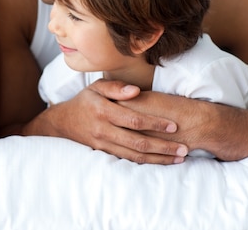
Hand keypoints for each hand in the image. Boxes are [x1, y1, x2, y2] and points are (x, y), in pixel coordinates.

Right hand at [31, 79, 188, 163]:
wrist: (63, 122)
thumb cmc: (85, 101)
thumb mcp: (96, 87)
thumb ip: (116, 87)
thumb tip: (136, 91)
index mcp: (103, 111)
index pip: (133, 119)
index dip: (155, 123)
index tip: (174, 125)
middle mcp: (104, 129)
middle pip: (138, 142)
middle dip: (163, 147)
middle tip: (184, 149)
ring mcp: (104, 143)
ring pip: (135, 155)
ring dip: (158, 158)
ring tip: (178, 158)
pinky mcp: (105, 152)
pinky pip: (128, 159)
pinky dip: (146, 162)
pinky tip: (161, 161)